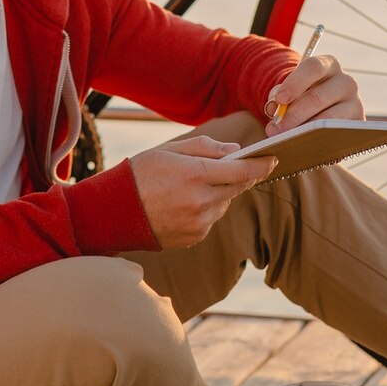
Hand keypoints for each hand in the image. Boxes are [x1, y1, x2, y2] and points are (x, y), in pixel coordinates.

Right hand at [129, 135, 277, 248]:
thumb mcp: (169, 150)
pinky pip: (210, 220)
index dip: (262, 165)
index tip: (273, 159)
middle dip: (241, 176)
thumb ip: (205, 148)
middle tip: (240, 166)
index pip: (242, 170)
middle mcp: (201, 201)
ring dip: (220, 193)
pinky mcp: (194, 237)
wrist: (113, 212)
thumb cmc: (140, 174)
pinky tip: (185, 203)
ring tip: (196, 185)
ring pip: (224, 204)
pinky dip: (206, 209)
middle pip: (237, 187)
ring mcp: (198, 223)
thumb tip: (235, 151)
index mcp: (195, 175)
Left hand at [263, 53, 364, 134]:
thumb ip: (279, 97)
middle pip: (318, 97)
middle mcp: (346, 82)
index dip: (295, 83)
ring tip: (285, 139)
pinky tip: (302, 146)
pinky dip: (318, 141)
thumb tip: (273, 109)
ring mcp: (354, 104)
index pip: (313, 68)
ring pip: (329, 119)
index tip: (280, 100)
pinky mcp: (357, 124)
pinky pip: (336, 135)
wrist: (324, 108)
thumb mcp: (291, 91)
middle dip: (293, 115)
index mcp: (329, 65)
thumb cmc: (303, 96)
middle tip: (275, 129)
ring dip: (304, 130)